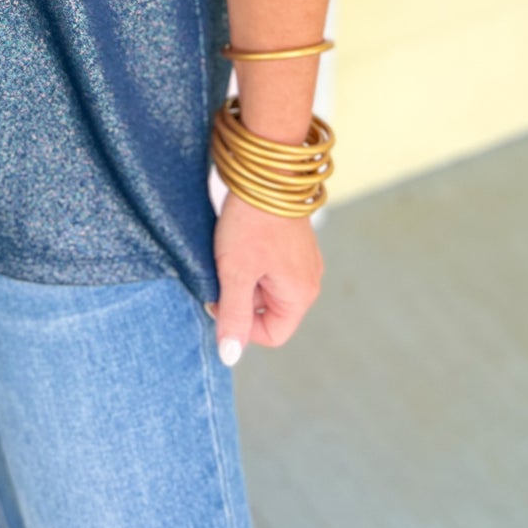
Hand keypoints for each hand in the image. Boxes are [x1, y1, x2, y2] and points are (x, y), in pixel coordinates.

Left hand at [205, 193, 322, 362]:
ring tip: (231, 252)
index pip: (270, 334)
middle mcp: (308, 282)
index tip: (219, 297)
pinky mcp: (294, 244)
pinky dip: (251, 261)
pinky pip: (270, 268)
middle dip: (241, 298)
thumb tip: (230, 357)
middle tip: (223, 271)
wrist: (267, 171)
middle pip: (268, 312)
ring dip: (244, 277)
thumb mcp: (235, 272)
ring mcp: (303, 262)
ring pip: (266, 288)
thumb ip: (233, 316)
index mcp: (300, 295)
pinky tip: (240, 241)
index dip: (240, 324)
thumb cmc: (252, 223)